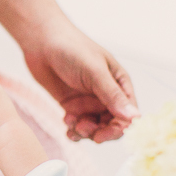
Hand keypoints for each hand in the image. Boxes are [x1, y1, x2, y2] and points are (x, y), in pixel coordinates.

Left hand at [23, 20, 138, 142]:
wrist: (40, 41)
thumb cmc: (71, 48)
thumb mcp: (94, 72)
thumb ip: (112, 95)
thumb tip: (134, 117)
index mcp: (119, 83)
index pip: (128, 114)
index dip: (119, 128)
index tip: (104, 134)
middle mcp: (107, 95)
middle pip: (112, 125)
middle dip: (100, 132)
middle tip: (85, 130)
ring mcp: (89, 101)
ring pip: (94, 128)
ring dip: (85, 132)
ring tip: (72, 124)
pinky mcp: (72, 106)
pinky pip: (78, 126)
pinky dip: (73, 129)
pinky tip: (66, 123)